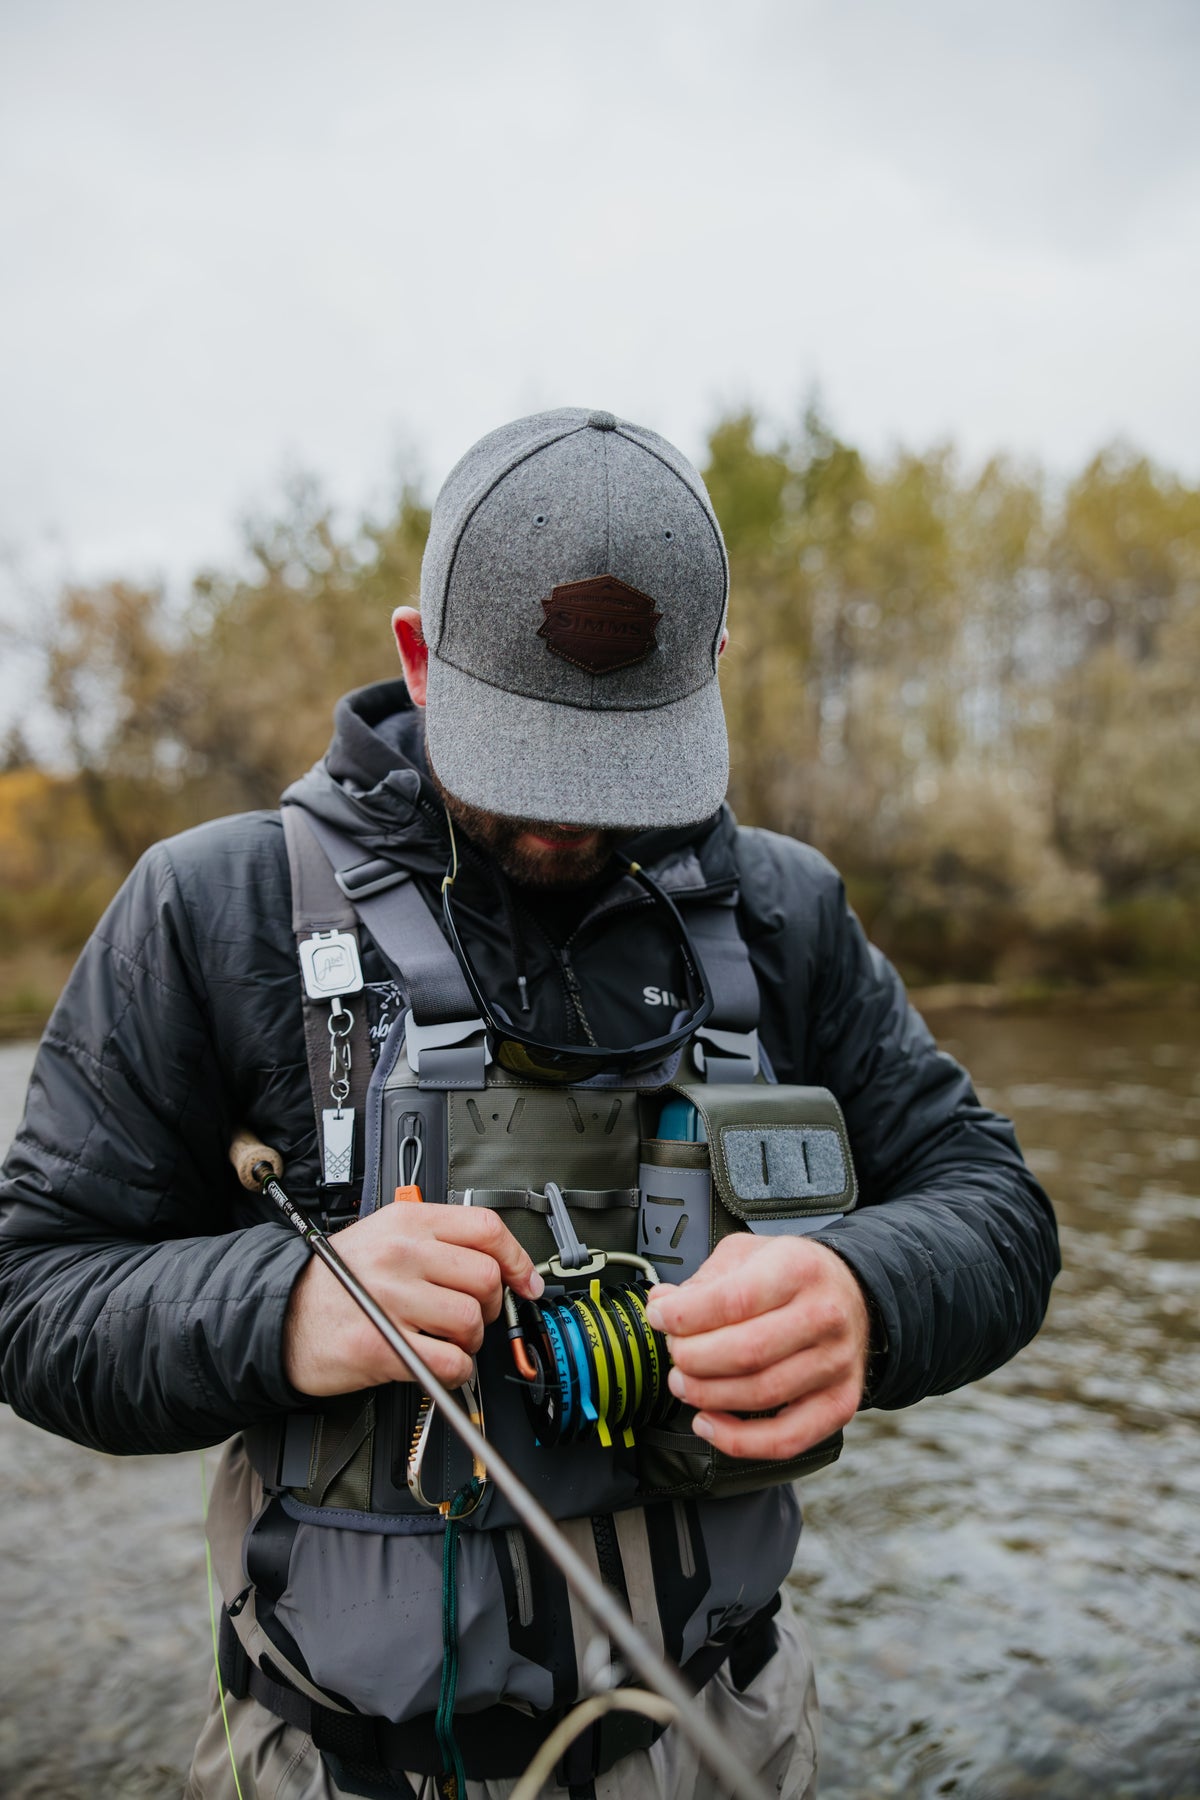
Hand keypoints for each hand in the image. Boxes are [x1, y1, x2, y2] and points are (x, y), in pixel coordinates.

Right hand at [283, 1204, 543, 1396]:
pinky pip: (449, 1361)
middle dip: (490, 1306)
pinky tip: (439, 1363)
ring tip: (447, 1340)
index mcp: (408, 1220)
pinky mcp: (382, 1345)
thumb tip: (500, 1264)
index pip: (486, 1228)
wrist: (278, 1314)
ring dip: (470, 1340)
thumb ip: (438, 1241)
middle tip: (472, 1316)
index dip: (517, 1260)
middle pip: (485, 1277)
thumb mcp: (384, 1235)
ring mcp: (391, 1298)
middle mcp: (401, 1254)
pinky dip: (456, 1370)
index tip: (526, 1283)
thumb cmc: (335, 1279)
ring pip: (471, 1320)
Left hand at [644, 1234, 869, 1460]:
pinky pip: (786, 1439)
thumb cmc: (793, 1276)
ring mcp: (835, 1364)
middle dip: (693, 1358)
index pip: (735, 1300)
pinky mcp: (839, 1403)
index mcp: (798, 1269)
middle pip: (746, 1351)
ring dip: (707, 1396)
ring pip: (760, 1394)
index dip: (685, 1315)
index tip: (660, 1317)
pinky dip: (738, 1440)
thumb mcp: (748, 1254)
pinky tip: (708, 1423)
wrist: (853, 1294)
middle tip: (675, 1353)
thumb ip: (704, 1280)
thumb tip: (663, 1304)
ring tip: (683, 1383)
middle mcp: (823, 1316)